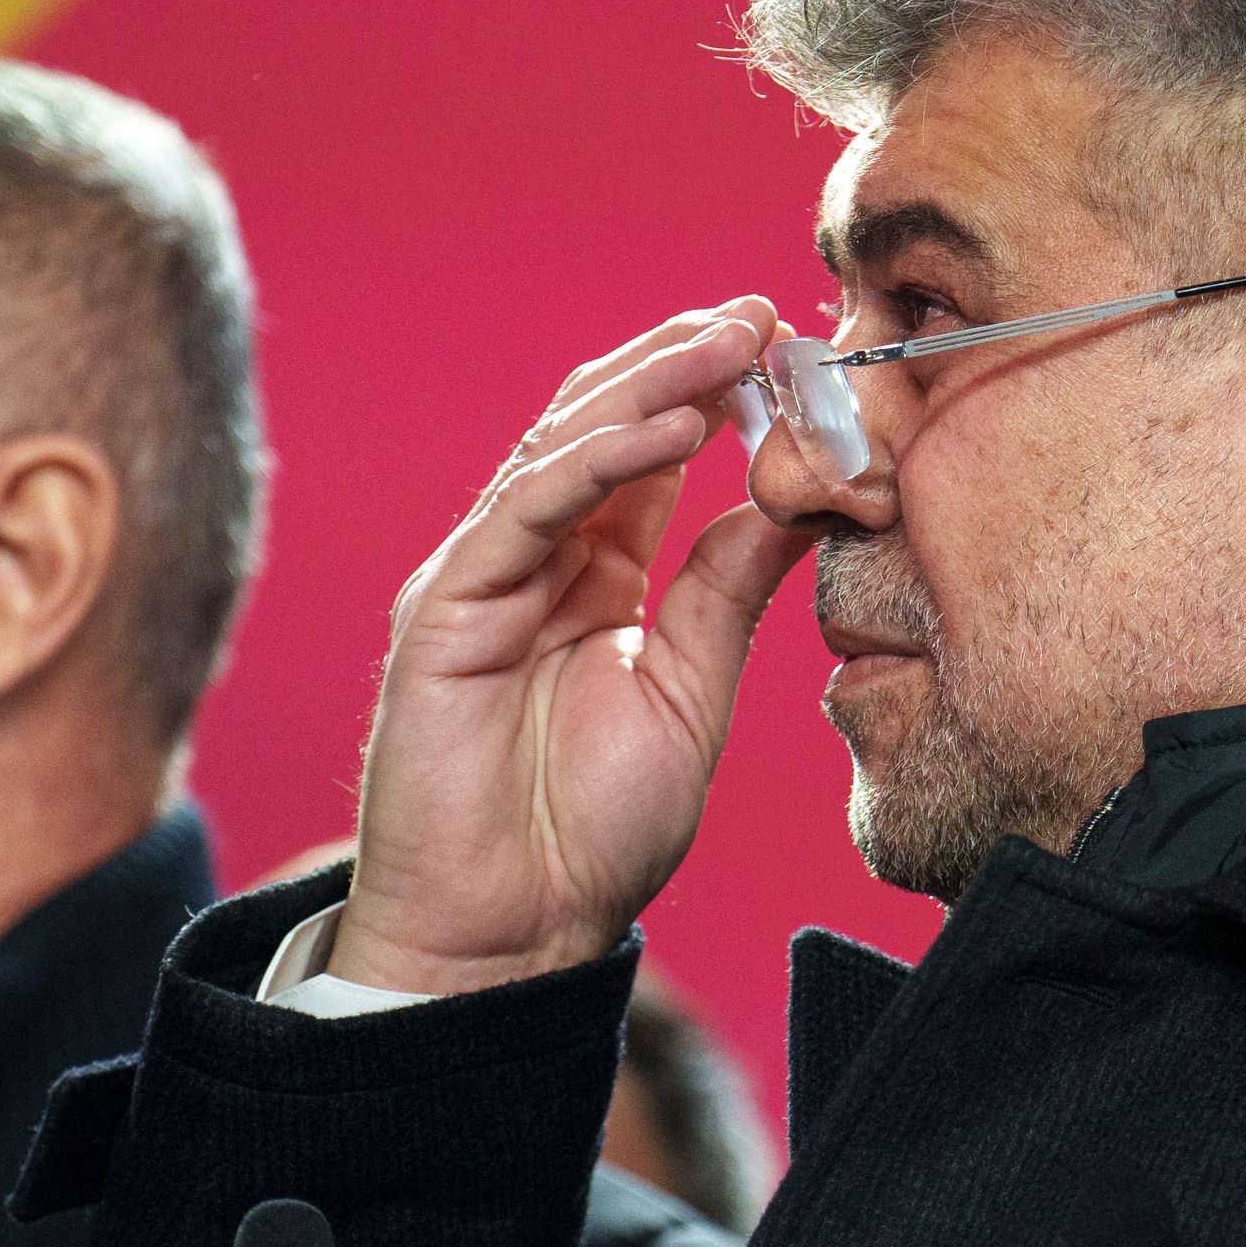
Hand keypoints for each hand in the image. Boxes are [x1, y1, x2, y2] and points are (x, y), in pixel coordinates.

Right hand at [332, 303, 813, 996]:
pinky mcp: (447, 605)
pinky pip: (525, 507)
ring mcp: (485, 574)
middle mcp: (535, 558)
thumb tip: (798, 496)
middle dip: (683, 360)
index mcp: (594, 575)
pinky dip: (596, 458)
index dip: (714, 393)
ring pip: (564, 446)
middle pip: (605, 424)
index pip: (652, 455)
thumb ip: (727, 589)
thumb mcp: (692, 690)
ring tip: (731, 341)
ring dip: (650, 385)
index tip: (790, 347)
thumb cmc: (592, 834)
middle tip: (764, 312)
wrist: (511, 934)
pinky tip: (668, 424)